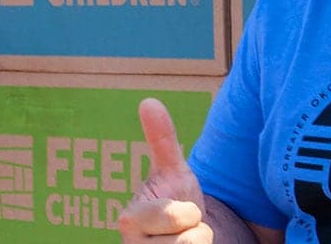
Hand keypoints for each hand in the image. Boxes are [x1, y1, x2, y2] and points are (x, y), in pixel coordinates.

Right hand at [121, 98, 212, 242]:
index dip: (190, 213)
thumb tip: (148, 101)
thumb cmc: (178, 207)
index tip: (184, 212)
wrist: (184, 240)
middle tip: (188, 231)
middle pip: (190, 242)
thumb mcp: (175, 174)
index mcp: (131, 218)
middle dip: (199, 234)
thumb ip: (161, 140)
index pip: (177, 216)